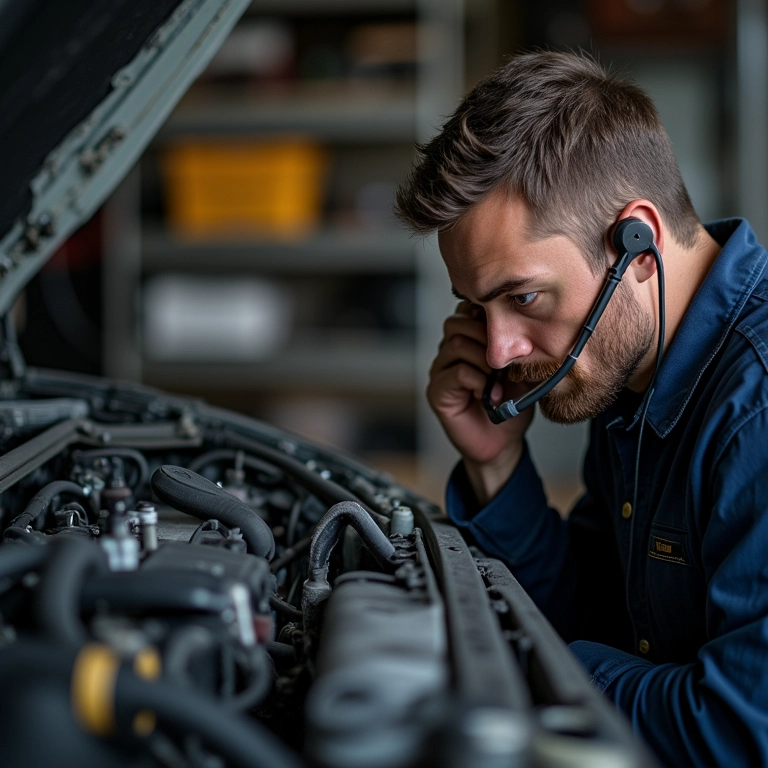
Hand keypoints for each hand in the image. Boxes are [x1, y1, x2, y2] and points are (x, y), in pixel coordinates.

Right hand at [427, 302, 534, 503]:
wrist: (502, 443)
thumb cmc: (510, 406)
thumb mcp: (523, 370)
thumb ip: (519, 348)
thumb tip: (526, 329)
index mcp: (467, 342)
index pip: (466, 311)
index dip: (485, 317)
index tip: (506, 333)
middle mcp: (448, 353)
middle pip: (455, 323)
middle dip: (485, 336)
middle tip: (503, 359)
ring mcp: (440, 371)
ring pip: (456, 344)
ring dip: (484, 360)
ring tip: (496, 380)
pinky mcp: (437, 392)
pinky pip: (456, 372)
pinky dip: (477, 380)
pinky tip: (486, 394)